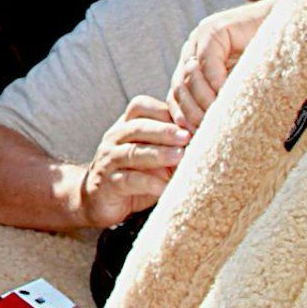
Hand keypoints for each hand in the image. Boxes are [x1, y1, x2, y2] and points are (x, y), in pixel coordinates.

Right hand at [80, 96, 189, 227]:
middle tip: (188, 136)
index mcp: (126, 125)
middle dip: (165, 131)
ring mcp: (108, 160)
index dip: (166, 111)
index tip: (191, 121)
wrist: (98, 200)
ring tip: (179, 156)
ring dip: (158, 154)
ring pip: (132, 152)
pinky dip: (147, 183)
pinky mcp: (107, 184)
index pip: (141, 106)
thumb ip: (171, 145)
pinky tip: (164, 187)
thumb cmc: (134, 174)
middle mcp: (114, 138)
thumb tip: (208, 139)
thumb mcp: (152, 155)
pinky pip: (127, 180)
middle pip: (137, 126)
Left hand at [167, 0, 277, 129]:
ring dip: (202, 103)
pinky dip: (216, 84)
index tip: (193, 140)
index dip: (182, 118)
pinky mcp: (215, 30)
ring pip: (189, 77)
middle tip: (205, 134)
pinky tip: (228, 98)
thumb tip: (210, 140)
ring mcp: (200, 38)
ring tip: (218, 121)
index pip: (177, 96)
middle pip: (179, 88)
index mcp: (195, 66)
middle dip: (190, 115)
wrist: (292, 27)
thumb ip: (224, 103)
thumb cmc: (272, 63)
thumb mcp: (241, 88)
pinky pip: (208, 62)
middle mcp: (193, 51)